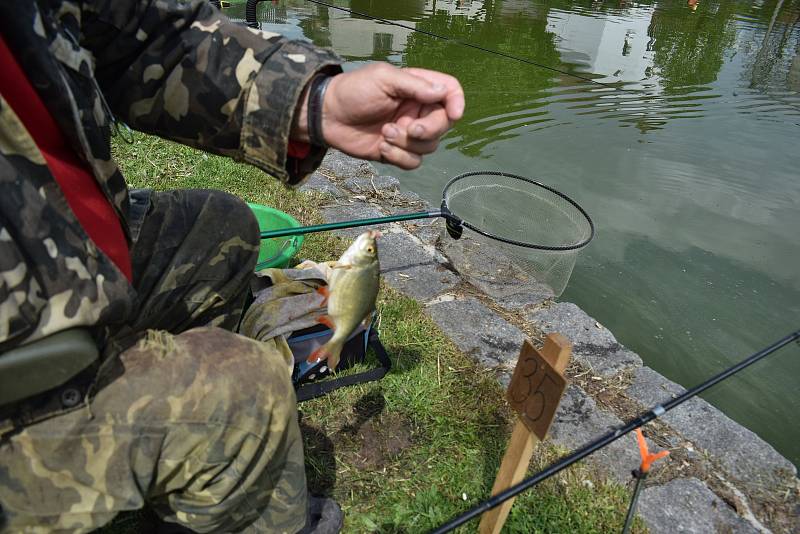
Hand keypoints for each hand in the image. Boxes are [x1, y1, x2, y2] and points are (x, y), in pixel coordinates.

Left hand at [293, 64, 463, 169]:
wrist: (327, 116)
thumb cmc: (353, 90)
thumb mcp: (383, 79)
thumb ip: (414, 85)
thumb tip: (442, 93)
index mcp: (417, 88)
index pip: (450, 92)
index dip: (457, 102)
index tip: (454, 113)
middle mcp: (417, 111)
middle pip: (444, 124)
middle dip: (429, 130)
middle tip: (409, 128)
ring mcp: (408, 133)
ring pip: (429, 146)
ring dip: (408, 143)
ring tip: (385, 133)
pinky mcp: (397, 152)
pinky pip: (413, 162)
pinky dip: (399, 157)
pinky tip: (381, 147)